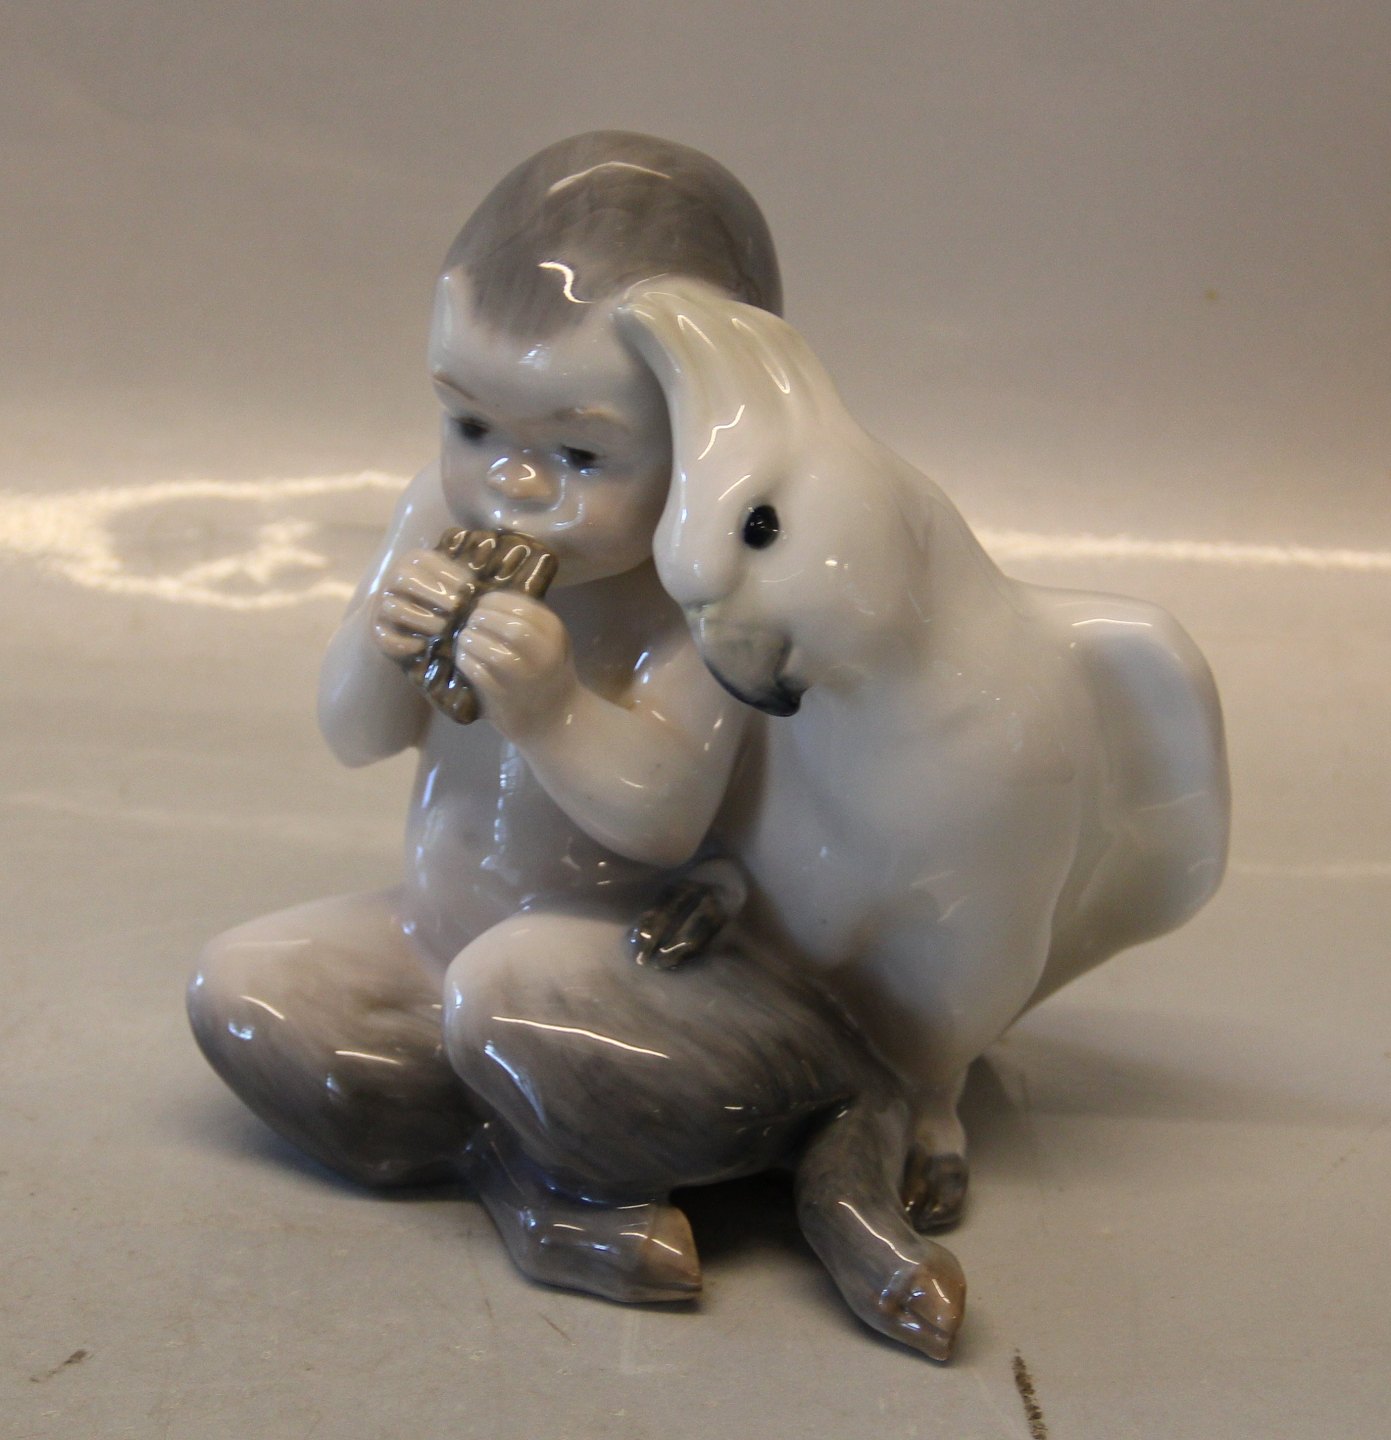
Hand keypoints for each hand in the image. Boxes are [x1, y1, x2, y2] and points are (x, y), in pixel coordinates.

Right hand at [371, 548, 473, 663]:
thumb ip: (466, 579)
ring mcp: (381, 605)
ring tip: (444, 629)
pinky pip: (388, 637)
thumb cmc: (440, 599)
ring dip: (423, 620)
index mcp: (412, 561)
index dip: (449, 576)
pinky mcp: (376, 630)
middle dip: (434, 596)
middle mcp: (392, 579)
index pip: (426, 562)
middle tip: (457, 611)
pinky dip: (406, 644)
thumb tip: (493, 576)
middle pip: (405, 580)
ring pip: (396, 609)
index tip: (469, 591)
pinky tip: (424, 646)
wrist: (403, 619)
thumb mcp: (452, 582)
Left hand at [454, 591, 577, 739]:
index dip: (496, 601)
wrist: (555, 720)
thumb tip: (484, 597)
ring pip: (492, 652)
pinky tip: (463, 659)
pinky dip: (466, 662)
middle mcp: (544, 656)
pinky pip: (479, 674)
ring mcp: (525, 680)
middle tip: (471, 622)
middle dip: (482, 620)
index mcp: (555, 634)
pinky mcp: (504, 699)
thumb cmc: (546, 675)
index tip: (482, 603)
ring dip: (471, 640)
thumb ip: (526, 621)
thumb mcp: (548, 642)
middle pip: (510, 628)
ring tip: (465, 639)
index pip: (523, 606)